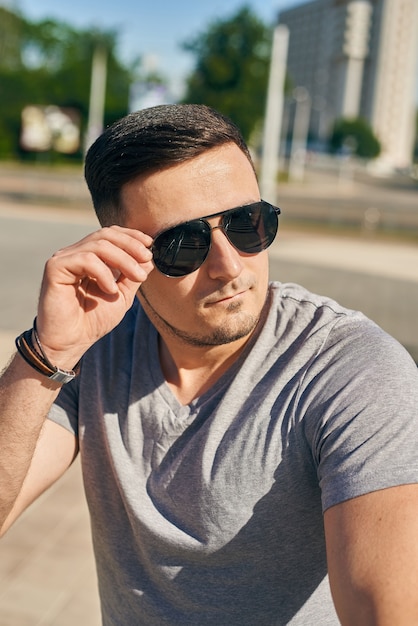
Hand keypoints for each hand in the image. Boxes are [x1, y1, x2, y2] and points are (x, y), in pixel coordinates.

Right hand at [35, 226, 153, 367]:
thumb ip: (133, 276)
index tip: (151, 245)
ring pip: (98, 244)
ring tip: (137, 277)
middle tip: (147, 258)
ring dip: (124, 259)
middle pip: (105, 234)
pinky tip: (111, 289)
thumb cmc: (93, 321)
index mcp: (89, 257)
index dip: (131, 236)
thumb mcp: (122, 295)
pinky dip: (104, 272)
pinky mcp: (55, 267)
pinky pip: (85, 259)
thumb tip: (148, 258)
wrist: (72, 342)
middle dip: (130, 244)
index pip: (110, 235)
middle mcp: (75, 254)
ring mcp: (64, 259)